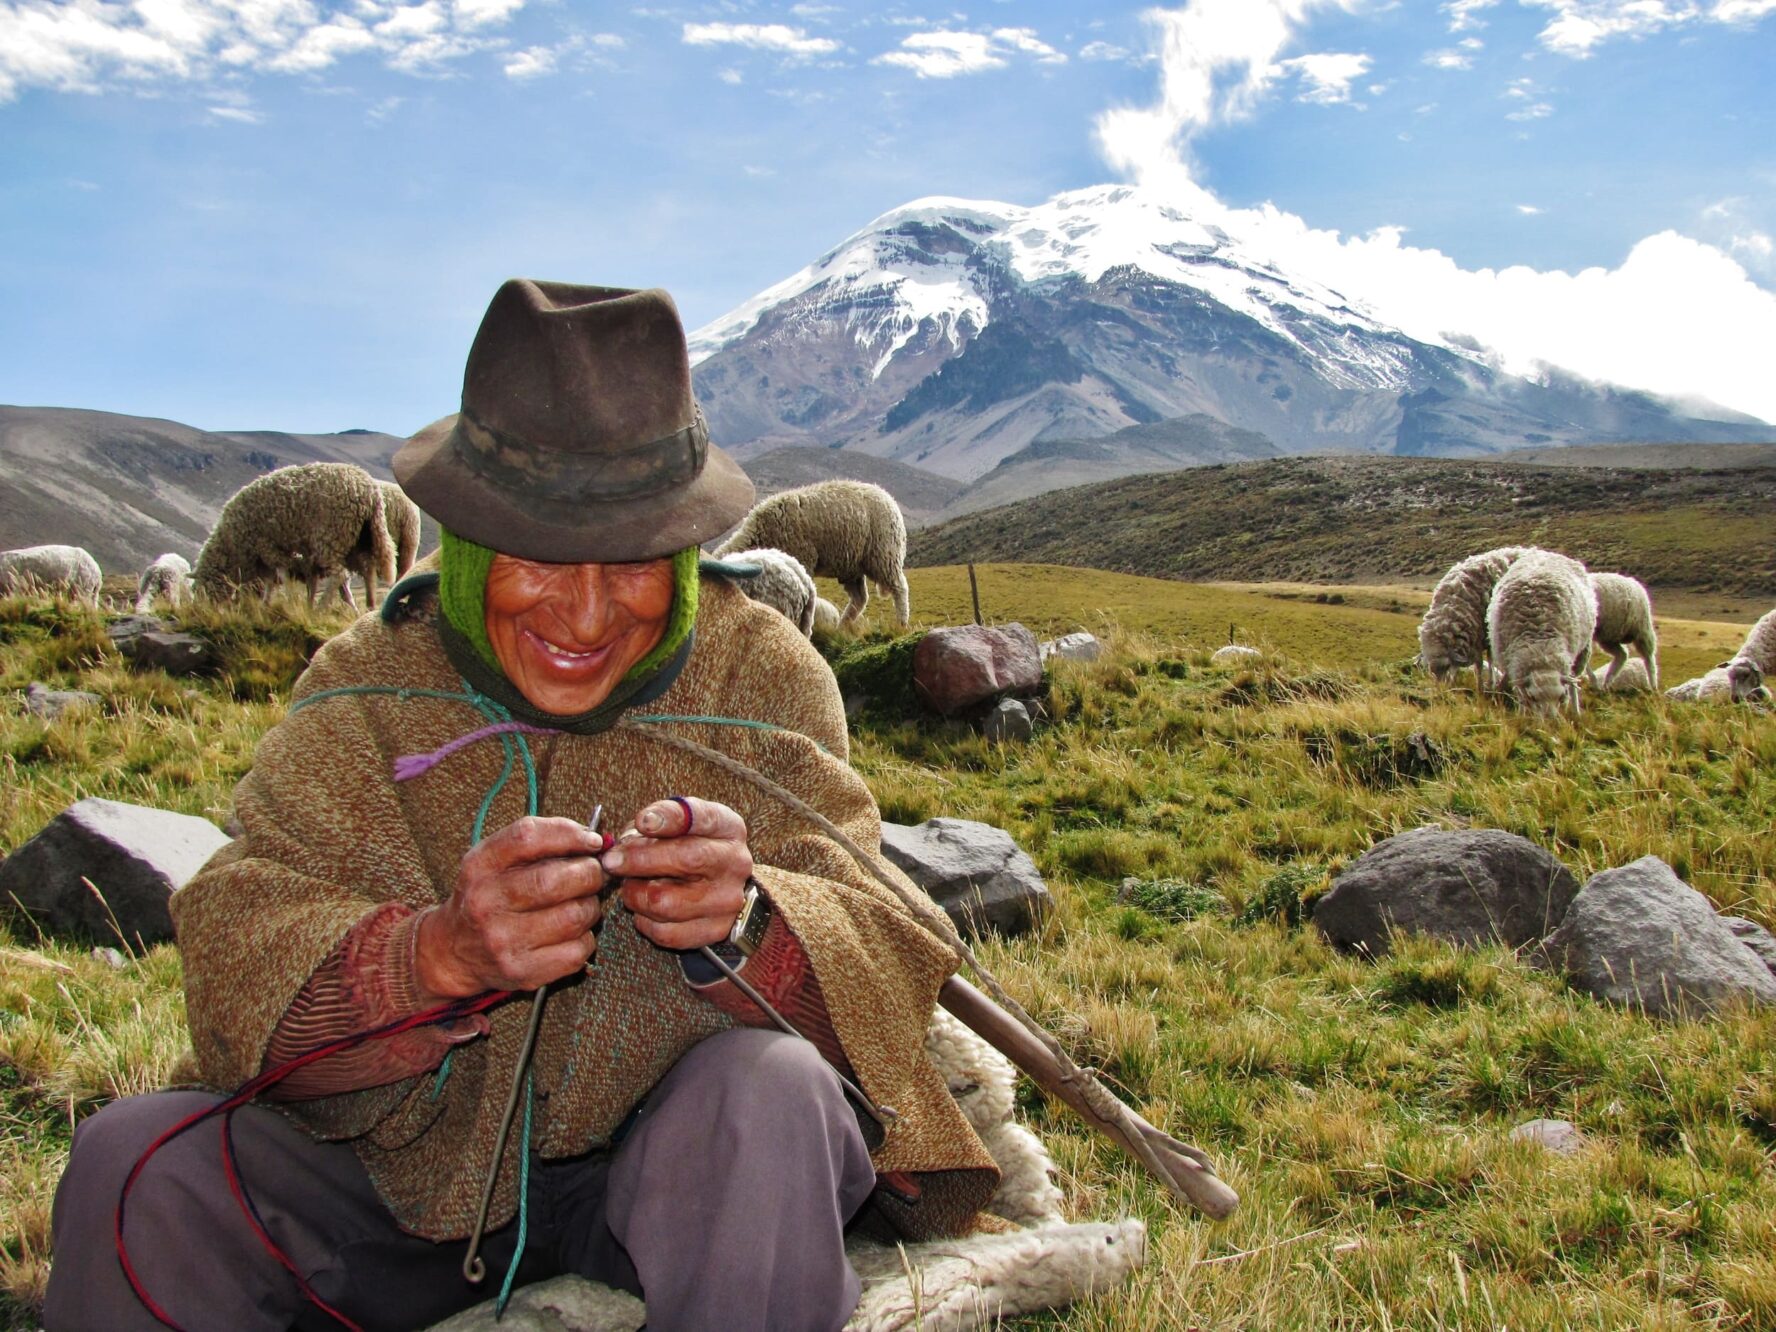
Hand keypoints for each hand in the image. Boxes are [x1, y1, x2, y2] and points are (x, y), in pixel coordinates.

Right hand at [415, 816, 610, 998]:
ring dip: (590, 907)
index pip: (528, 837)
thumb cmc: (488, 896)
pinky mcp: (522, 972)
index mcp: (480, 866)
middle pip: (555, 880)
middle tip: (591, 876)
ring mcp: (503, 941)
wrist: (453, 951)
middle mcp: (486, 902)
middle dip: (589, 873)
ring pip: (574, 915)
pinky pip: (577, 950)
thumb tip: (594, 841)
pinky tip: (571, 934)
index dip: (569, 834)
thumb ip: (538, 841)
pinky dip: (585, 939)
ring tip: (580, 905)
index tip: (593, 841)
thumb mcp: (495, 860)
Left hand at [601, 797, 753, 950]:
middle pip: (685, 860)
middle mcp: (733, 863)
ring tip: (631, 885)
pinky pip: (665, 932)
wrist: (720, 886)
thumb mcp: (682, 823)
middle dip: (638, 860)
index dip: (670, 818)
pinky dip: (644, 920)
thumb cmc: (691, 847)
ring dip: (635, 894)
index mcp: (727, 828)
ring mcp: (727, 900)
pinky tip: (644, 908)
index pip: (702, 817)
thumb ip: (655, 823)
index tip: (643, 821)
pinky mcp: (715, 931)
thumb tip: (623, 844)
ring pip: (666, 902)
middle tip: (611, 861)